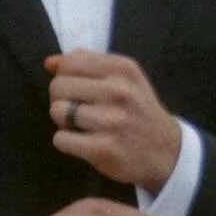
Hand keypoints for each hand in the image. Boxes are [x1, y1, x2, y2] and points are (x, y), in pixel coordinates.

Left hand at [46, 50, 180, 192]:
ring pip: (57, 111)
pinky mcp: (102, 149)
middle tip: (78, 110)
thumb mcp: (123, 79)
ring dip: (63, 121)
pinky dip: (67, 142)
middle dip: (61, 99)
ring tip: (83, 125)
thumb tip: (49, 62)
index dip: (65, 76)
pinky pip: (60, 139)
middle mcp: (119, 91)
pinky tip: (85, 142)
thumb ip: (86, 64)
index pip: (69, 62)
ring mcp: (111, 121)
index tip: (78, 89)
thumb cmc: (136, 111)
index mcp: (123, 68)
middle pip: (58, 86)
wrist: (166, 152)